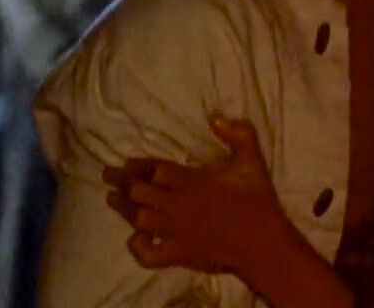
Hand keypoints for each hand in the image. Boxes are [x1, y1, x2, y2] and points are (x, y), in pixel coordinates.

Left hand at [102, 117, 293, 276]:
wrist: (264, 243)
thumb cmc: (257, 200)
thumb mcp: (253, 161)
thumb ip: (239, 135)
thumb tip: (217, 118)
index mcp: (192, 181)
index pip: (154, 169)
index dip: (138, 165)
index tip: (126, 162)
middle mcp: (178, 205)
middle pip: (138, 192)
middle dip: (121, 183)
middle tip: (109, 176)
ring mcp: (176, 232)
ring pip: (138, 220)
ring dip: (123, 209)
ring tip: (112, 199)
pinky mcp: (178, 254)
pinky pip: (148, 255)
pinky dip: (137, 248)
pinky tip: (136, 239)